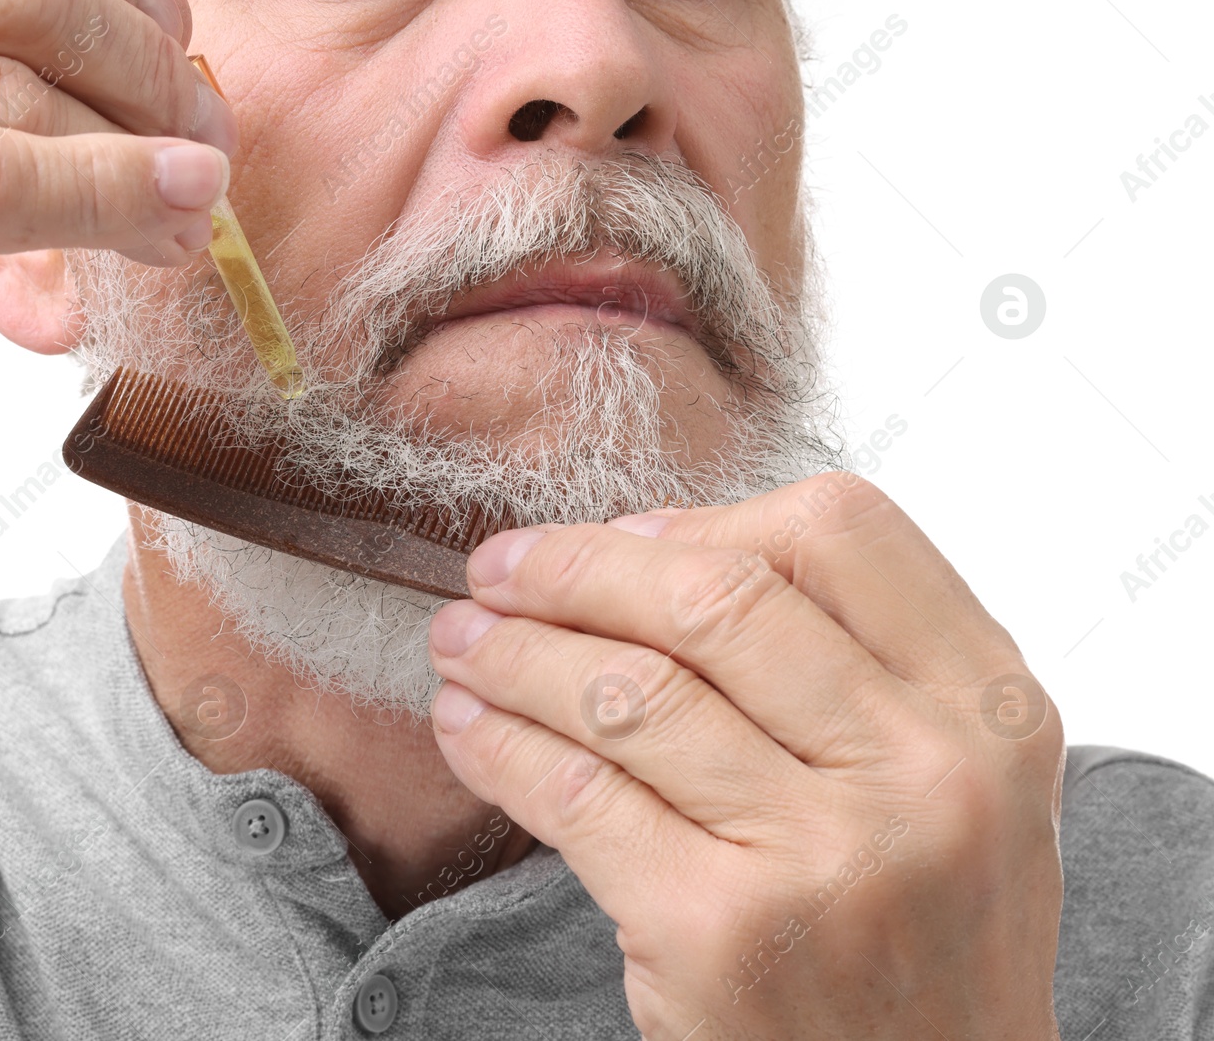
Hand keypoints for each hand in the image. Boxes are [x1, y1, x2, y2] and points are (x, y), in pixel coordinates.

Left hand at [427, 472, 1064, 1039]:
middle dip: (575, 569)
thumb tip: (647, 548)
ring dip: (512, 652)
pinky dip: (499, 745)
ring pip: (626, 689)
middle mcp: (924, 769)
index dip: (706, 518)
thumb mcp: (949, 779)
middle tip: (497, 569)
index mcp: (990, 707)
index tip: (625, 538)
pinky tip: (465, 726)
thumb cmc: (922, 931)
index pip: (836, 532)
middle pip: (711, 598)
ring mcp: (825, 853)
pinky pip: (576, 792)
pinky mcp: (719, 931)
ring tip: (460, 640)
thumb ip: (850, 658)